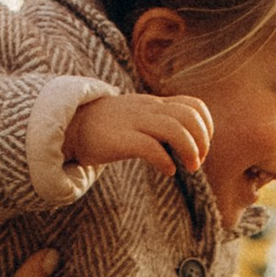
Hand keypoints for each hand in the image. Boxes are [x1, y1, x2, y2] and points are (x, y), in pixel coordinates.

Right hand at [66, 90, 213, 178]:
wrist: (69, 125)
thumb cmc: (106, 129)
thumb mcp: (137, 119)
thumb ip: (158, 125)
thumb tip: (183, 144)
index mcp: (154, 105)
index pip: (193, 105)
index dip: (206, 127)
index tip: (201, 148)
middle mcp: (147, 110)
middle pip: (189, 116)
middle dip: (202, 141)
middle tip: (198, 163)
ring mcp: (134, 123)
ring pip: (175, 128)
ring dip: (190, 150)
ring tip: (190, 168)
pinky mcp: (120, 139)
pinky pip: (151, 146)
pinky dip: (166, 160)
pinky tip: (168, 171)